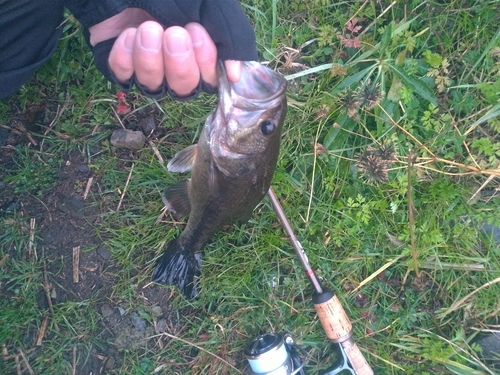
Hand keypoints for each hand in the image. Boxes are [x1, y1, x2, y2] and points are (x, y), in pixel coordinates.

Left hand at [89, 9, 241, 96]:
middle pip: (184, 90)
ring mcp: (147, 68)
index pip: (211, 81)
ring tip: (147, 29)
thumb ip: (232, 38)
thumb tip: (235, 76)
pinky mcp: (120, 66)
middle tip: (172, 32)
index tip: (196, 31)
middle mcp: (176, 67)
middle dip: (178, 63)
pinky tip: (129, 34)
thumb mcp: (212, 6)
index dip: (204, 63)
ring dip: (151, 58)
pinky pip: (125, 77)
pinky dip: (127, 57)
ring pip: (153, 87)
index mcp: (201, 54)